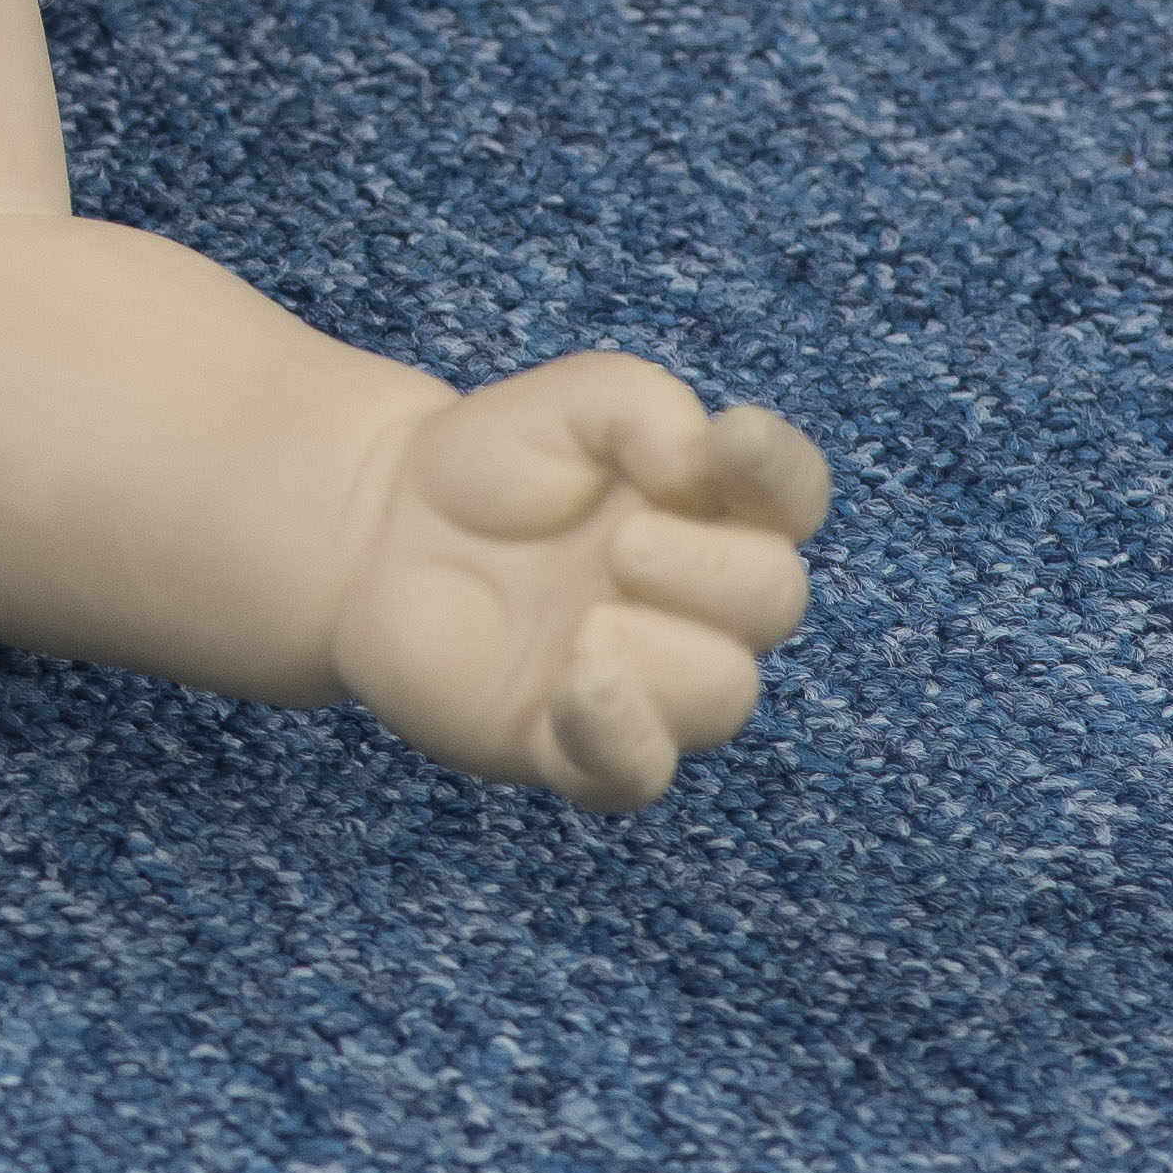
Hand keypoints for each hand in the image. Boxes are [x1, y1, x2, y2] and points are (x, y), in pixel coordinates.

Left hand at [322, 353, 828, 811]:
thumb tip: (700, 465)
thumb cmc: (492, 463)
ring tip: (585, 624)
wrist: (379, 529)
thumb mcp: (571, 400)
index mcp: (708, 509)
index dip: (784, 474)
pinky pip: (636, 772)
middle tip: (625, 546)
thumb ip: (647, 408)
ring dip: (665, 655)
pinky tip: (577, 685)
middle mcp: (696, 601)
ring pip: (722, 695)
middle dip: (711, 573)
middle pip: (774, 602)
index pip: (792, 496)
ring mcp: (644, 679)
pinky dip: (620, 736)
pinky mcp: (577, 744)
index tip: (735, 442)